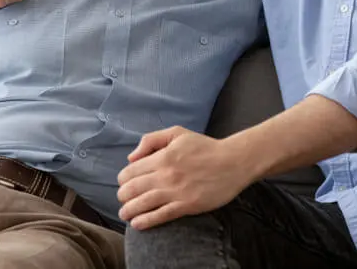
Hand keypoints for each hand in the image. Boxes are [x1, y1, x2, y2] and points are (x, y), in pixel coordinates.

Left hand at [116, 127, 255, 230]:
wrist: (233, 162)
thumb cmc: (205, 147)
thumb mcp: (177, 133)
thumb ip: (151, 140)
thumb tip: (131, 158)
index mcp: (162, 156)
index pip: (130, 172)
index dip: (123, 180)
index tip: (125, 184)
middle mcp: (165, 175)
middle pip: (132, 189)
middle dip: (123, 197)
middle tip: (124, 200)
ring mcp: (175, 191)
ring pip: (143, 204)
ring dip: (129, 211)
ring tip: (125, 214)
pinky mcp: (186, 205)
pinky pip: (160, 216)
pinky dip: (146, 221)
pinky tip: (138, 224)